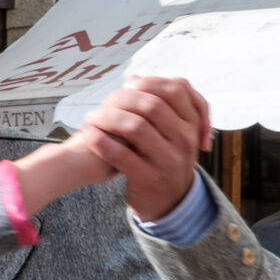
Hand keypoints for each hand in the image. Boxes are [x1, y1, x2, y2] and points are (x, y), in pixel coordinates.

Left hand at [73, 76, 211, 220]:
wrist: (171, 201)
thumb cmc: (165, 158)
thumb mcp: (173, 133)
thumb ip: (159, 105)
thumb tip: (134, 78)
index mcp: (191, 124)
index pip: (175, 90)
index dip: (148, 83)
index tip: (126, 88)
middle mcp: (184, 140)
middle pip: (152, 105)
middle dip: (122, 99)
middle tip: (103, 102)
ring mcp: (167, 160)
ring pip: (135, 127)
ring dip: (107, 118)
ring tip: (90, 118)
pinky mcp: (148, 177)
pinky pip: (120, 154)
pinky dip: (100, 141)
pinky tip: (87, 134)